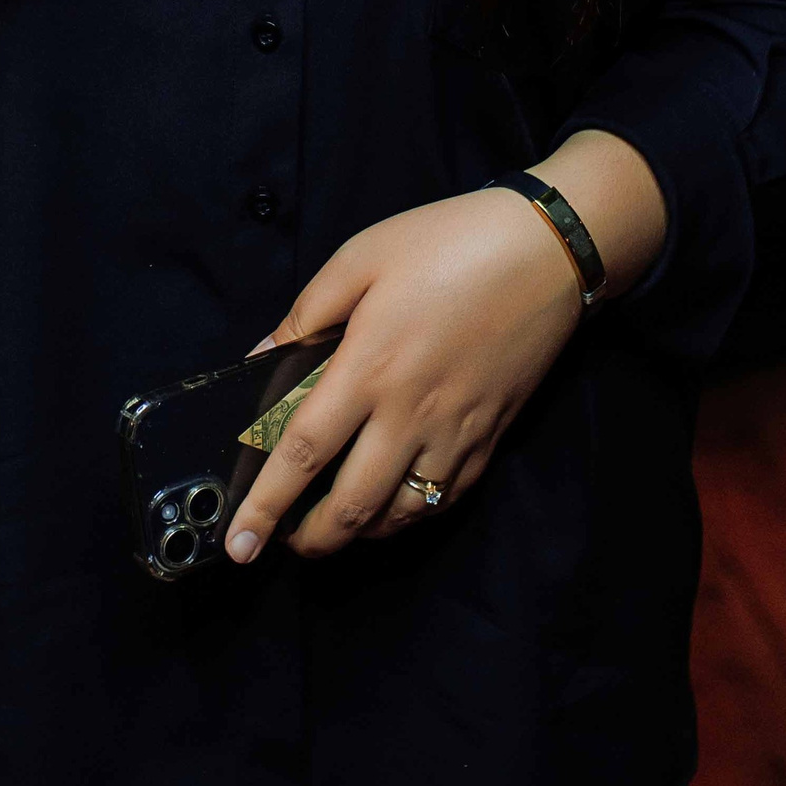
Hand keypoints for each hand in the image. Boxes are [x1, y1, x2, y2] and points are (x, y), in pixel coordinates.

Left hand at [225, 187, 585, 563]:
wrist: (547, 249)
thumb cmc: (448, 241)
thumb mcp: (362, 256)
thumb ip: (305, 313)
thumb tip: (257, 358)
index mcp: (368, 368)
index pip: (302, 455)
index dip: (265, 507)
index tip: (238, 544)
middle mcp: (409, 414)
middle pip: (351, 507)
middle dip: (310, 540)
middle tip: (285, 542)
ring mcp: (456, 433)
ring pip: (401, 516)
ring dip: (359, 534)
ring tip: (333, 526)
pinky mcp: (491, 437)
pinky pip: (445, 498)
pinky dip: (410, 515)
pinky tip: (393, 504)